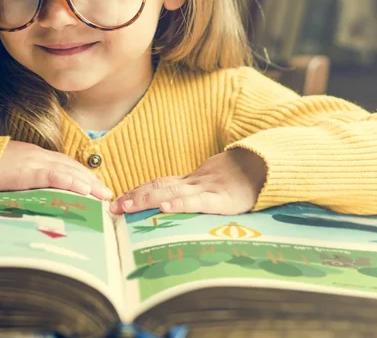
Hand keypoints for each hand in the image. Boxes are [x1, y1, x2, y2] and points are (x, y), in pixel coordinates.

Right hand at [0, 140, 112, 199]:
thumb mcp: (8, 174)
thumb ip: (23, 181)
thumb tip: (34, 197)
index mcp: (34, 156)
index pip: (64, 165)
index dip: (81, 175)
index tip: (95, 186)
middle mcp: (38, 156)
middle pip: (71, 167)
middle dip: (91, 180)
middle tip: (107, 193)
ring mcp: (34, 161)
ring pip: (67, 170)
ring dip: (88, 182)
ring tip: (102, 194)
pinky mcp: (27, 171)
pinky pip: (53, 176)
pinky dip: (71, 182)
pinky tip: (83, 189)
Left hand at [110, 148, 266, 214]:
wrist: (264, 168)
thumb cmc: (237, 181)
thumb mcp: (211, 187)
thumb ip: (192, 194)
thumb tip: (170, 205)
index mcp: (189, 182)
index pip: (156, 184)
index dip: (135, 191)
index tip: (116, 200)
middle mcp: (192, 184)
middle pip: (157, 187)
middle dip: (133, 197)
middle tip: (112, 208)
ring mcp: (205, 190)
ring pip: (170, 193)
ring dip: (146, 200)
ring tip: (127, 207)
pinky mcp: (221, 199)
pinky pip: (197, 202)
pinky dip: (179, 204)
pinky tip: (165, 208)